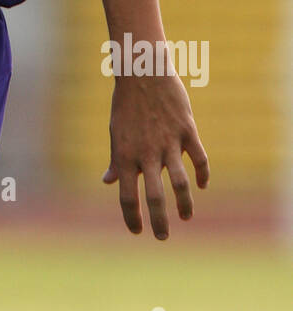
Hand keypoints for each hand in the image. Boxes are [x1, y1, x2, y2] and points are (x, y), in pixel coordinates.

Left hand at [103, 69, 209, 237]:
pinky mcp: (186, 131)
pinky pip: (199, 158)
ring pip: (179, 183)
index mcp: (126, 155)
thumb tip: (107, 181)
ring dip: (184, 204)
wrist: (143, 72)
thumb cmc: (126, 105)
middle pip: (153, 196)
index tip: (136, 231)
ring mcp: (168, 143)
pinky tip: (203, 185)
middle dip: (159, 221)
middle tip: (162, 237)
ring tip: (185, 217)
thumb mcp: (116, 133)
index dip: (132, 218)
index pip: (127, 197)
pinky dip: (203, 175)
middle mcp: (146, 153)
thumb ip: (116, 161)